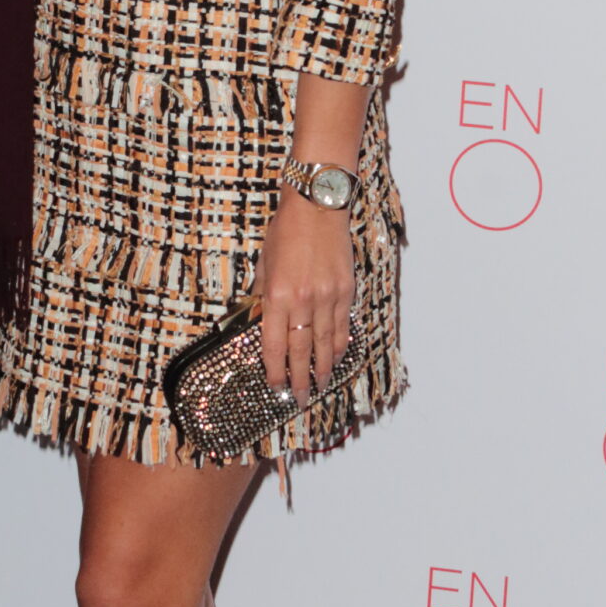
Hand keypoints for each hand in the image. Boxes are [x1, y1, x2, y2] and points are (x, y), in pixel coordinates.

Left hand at [254, 191, 356, 402]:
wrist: (317, 206)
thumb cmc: (285, 232)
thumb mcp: (263, 264)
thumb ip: (262, 297)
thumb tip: (258, 323)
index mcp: (277, 295)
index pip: (274, 345)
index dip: (275, 370)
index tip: (276, 387)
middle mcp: (303, 300)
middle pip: (301, 351)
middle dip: (301, 379)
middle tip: (301, 400)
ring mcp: (328, 297)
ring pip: (326, 343)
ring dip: (324, 368)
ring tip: (321, 385)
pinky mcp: (346, 291)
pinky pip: (342, 326)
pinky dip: (340, 345)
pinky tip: (337, 358)